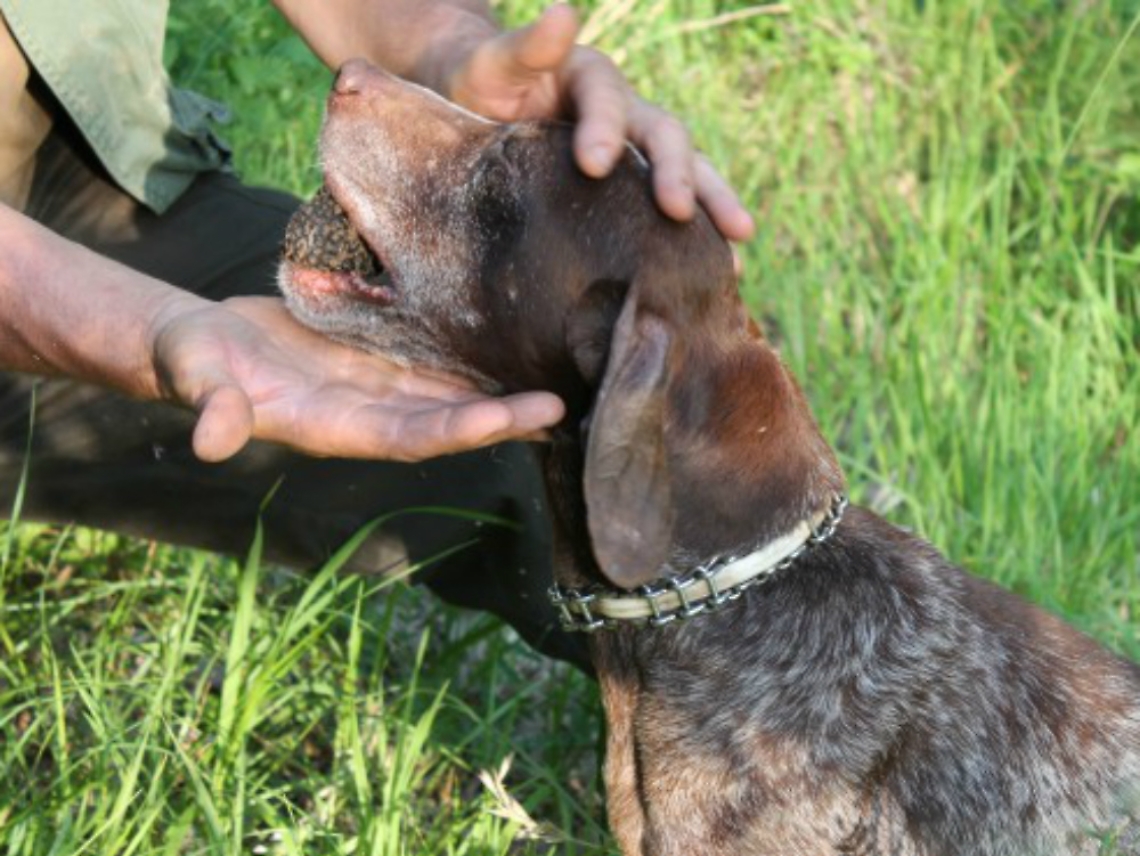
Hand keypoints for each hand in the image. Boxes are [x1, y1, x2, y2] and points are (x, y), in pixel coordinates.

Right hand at [148, 296, 564, 462]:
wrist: (202, 345)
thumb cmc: (194, 362)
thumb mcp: (199, 377)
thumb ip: (212, 405)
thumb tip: (209, 440)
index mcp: (334, 427)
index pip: (409, 436)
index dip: (460, 430)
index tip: (510, 419)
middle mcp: (367, 413)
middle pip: (446, 421)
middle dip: (502, 418)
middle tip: (562, 405)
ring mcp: (376, 388)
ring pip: (449, 395)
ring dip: (499, 397)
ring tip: (558, 388)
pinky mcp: (376, 359)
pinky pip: (433, 366)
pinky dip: (472, 367)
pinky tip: (513, 354)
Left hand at [441, 3, 754, 244]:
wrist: (481, 107)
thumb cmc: (480, 84)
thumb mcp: (491, 64)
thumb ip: (526, 46)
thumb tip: (563, 11)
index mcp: (591, 79)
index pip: (607, 99)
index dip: (606, 129)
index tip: (593, 165)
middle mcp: (626, 112)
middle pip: (666, 136)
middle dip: (679, 174)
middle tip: (680, 211)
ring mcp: (636, 152)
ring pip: (687, 173)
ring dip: (713, 207)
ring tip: (737, 248)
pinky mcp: (633, 190)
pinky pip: (674, 209)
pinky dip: (698, 238)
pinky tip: (719, 271)